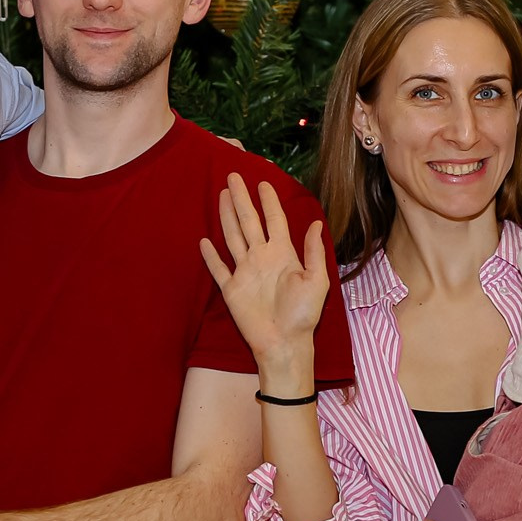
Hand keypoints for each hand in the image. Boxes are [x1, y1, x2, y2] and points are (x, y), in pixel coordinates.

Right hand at [197, 174, 328, 389]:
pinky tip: (204, 241)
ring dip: (227, 216)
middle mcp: (262, 258)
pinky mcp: (231, 289)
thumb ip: (314, 252)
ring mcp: (245, 272)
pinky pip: (218, 269)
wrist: (284, 343)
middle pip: (249, 222)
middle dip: (241, 199)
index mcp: (283, 254)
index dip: (269, 202)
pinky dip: (211, 256)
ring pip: (233, 237)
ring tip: (221, 195)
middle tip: (233, 177)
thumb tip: (314, 223)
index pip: (274, 221)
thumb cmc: (304, 315)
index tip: (263, 183)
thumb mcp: (317, 281)